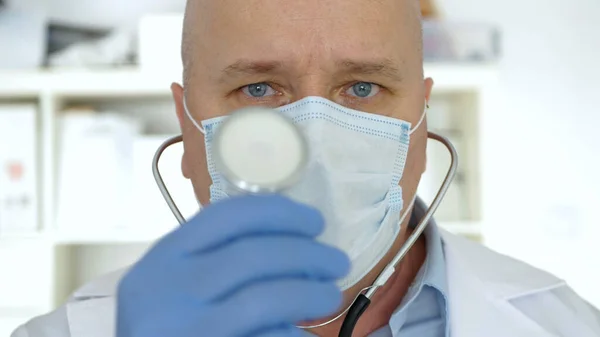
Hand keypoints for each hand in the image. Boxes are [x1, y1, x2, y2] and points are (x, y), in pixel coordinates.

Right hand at [116, 194, 349, 336]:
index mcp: (164, 257)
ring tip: (330, 295)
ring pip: (264, 300)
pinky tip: (304, 332)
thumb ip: (212, 257)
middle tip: (337, 261)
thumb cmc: (166, 322)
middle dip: (308, 254)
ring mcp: (186, 329)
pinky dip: (292, 333)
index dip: (281, 213)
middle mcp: (169, 289)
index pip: (228, 216)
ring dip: (310, 293)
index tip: (314, 221)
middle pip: (254, 255)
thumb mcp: (174, 281)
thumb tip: (290, 239)